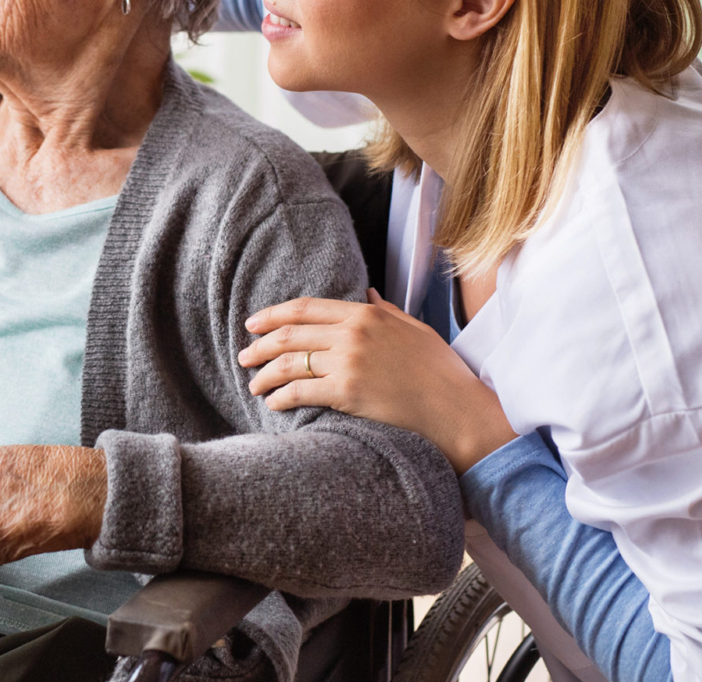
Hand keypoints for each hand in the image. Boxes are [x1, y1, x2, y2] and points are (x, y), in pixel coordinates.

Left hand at [240, 291, 515, 472]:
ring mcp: (348, 362)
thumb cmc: (440, 371)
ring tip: (253, 384)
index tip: (254, 324)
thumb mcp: (414, 329)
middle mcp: (353, 334)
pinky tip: (273, 403)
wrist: (456, 409)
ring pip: (289, 364)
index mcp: (366, 314)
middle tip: (244, 356)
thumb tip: (366, 292)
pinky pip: (300, 391)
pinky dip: (280, 397)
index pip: (306, 308)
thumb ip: (385, 310)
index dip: (273, 315)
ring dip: (264, 374)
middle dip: (259, 345)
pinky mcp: (347, 393)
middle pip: (290, 334)